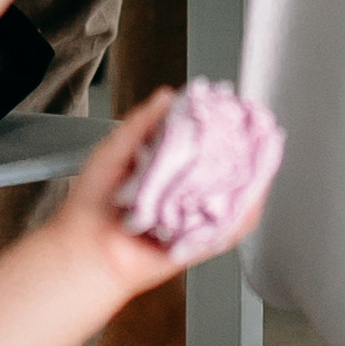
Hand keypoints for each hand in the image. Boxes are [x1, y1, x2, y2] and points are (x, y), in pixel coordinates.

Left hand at [47, 92, 279, 295]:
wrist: (85, 249)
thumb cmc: (91, 204)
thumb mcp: (113, 149)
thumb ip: (141, 123)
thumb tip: (167, 97)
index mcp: (166, 164)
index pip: (202, 140)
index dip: (223, 125)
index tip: (235, 110)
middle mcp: (183, 189)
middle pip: (225, 168)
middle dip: (243, 150)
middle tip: (254, 133)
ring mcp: (193, 215)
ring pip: (234, 198)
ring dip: (249, 181)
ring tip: (259, 162)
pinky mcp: (199, 241)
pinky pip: (229, 230)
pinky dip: (242, 217)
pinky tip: (251, 200)